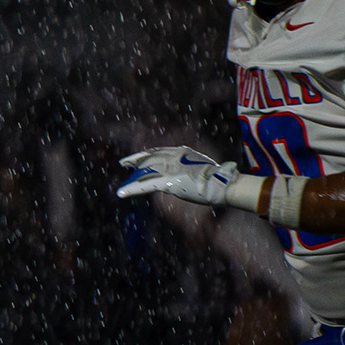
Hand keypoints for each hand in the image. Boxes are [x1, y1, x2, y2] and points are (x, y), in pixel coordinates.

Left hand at [115, 146, 251, 209]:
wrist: (223, 183)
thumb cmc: (217, 177)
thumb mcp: (200, 166)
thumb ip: (188, 166)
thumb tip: (183, 171)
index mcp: (181, 152)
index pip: (158, 151)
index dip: (147, 154)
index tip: (138, 156)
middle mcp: (173, 158)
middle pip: (149, 159)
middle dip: (136, 161)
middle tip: (125, 163)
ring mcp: (170, 169)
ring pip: (145, 172)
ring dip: (133, 177)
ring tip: (122, 183)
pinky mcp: (169, 182)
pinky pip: (146, 185)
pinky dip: (132, 189)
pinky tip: (121, 193)